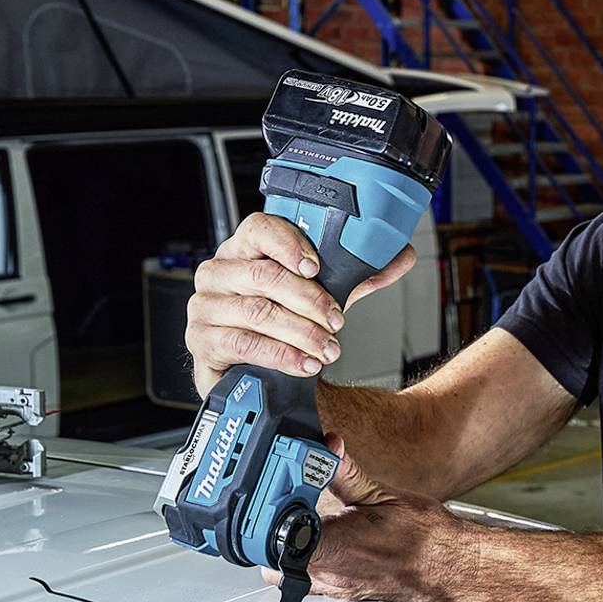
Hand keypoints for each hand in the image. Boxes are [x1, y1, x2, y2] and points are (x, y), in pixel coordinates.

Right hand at [185, 213, 417, 399]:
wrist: (258, 372)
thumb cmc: (283, 323)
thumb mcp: (322, 295)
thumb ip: (358, 276)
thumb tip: (401, 255)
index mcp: (245, 250)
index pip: (260, 229)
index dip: (290, 244)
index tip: (317, 267)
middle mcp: (219, 272)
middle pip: (264, 274)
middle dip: (309, 299)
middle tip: (336, 320)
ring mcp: (205, 306)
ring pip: (257, 311)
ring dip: (301, 332)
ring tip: (328, 348)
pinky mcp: (201, 340)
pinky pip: (243, 343)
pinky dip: (280, 355)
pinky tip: (304, 363)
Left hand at [283, 442, 462, 601]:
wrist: (453, 566)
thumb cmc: (428, 538)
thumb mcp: (383, 494)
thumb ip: (345, 472)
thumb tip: (326, 448)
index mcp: (335, 547)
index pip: (275, 538)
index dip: (269, 514)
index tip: (280, 495)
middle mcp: (331, 573)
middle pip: (271, 556)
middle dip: (275, 529)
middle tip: (293, 506)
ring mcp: (336, 586)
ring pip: (287, 572)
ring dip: (290, 546)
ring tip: (310, 523)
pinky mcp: (344, 591)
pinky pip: (310, 580)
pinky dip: (310, 559)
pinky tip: (329, 541)